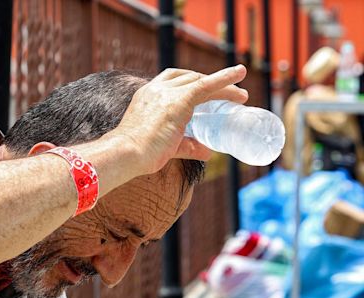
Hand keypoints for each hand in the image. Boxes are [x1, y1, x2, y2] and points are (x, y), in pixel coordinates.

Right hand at [111, 65, 247, 174]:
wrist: (126, 153)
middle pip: (188, 78)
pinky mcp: (179, 101)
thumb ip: (187, 147)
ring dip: (223, 86)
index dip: (190, 84)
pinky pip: (206, 85)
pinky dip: (225, 78)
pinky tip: (241, 73)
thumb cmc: (138, 154)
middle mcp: (155, 89)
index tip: (205, 93)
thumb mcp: (165, 146)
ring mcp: (167, 93)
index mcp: (146, 96)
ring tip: (241, 96)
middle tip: (228, 97)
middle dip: (209, 85)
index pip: (171, 82)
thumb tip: (209, 152)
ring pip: (200, 82)